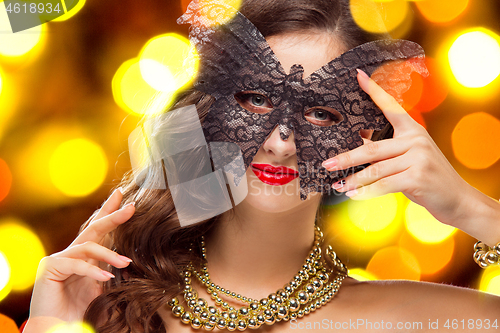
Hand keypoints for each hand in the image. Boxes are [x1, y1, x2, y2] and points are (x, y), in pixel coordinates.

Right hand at [27, 188, 134, 323]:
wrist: (58, 331)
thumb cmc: (81, 313)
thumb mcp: (105, 288)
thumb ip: (114, 272)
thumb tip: (133, 260)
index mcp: (86, 257)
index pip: (100, 231)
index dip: (111, 213)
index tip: (126, 199)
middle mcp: (73, 254)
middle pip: (94, 228)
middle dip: (113, 215)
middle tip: (131, 207)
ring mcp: (59, 259)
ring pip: (88, 246)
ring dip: (109, 254)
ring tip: (126, 263)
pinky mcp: (49, 268)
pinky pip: (76, 264)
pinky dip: (93, 271)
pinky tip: (106, 278)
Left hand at [322, 69, 473, 228]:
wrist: (458, 199)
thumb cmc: (427, 178)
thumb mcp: (409, 158)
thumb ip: (387, 152)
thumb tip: (357, 148)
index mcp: (412, 131)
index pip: (391, 107)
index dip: (374, 91)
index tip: (358, 76)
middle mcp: (416, 140)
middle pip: (372, 149)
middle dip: (346, 158)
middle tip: (327, 164)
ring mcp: (418, 158)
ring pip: (375, 170)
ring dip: (354, 180)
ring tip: (337, 185)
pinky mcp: (418, 177)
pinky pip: (384, 185)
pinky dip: (366, 192)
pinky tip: (353, 195)